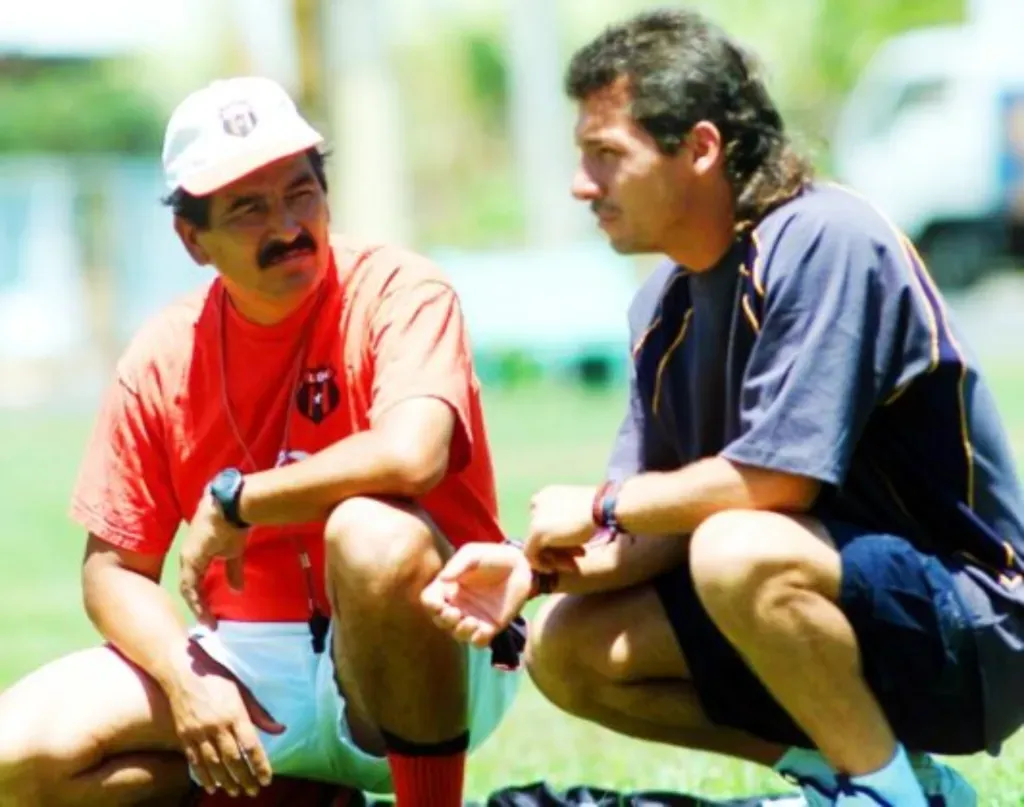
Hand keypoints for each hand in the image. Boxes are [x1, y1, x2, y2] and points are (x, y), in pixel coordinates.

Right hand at [168, 641, 285, 797]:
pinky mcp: (184, 735)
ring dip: (225, 781)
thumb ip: (260, 714)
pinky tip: (213, 786)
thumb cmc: (218, 679)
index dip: (259, 765)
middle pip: (232, 759)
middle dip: (244, 778)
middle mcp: (217, 725)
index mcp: (235, 713)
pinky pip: (195, 761)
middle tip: (252, 791)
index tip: (266, 780)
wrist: (182, 672)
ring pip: (213, 764)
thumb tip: (280, 730)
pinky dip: (204, 776)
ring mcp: (198, 731)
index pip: (251, 746)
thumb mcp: (242, 692)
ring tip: (235, 792)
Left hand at [179, 492, 247, 626]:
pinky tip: (204, 611)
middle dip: (198, 606)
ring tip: (208, 622)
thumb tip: (237, 590)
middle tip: (208, 623)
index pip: (193, 583)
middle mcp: (187, 558)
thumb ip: (232, 571)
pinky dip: (197, 600)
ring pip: (187, 589)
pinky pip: (191, 585)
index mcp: (194, 556)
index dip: (199, 599)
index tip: (210, 617)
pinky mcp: (191, 558)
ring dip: (197, 606)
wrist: (230, 507)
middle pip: (188, 588)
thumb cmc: (231, 524)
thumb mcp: (232, 552)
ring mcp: (187, 558)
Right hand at [421, 543, 533, 647]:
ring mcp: (473, 617)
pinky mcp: (490, 626)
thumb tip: (442, 579)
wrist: (521, 567)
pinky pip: (478, 642)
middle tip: (455, 613)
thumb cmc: (493, 557)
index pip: (430, 601)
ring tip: (472, 621)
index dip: (431, 605)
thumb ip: (458, 564)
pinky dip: (477, 640)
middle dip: (444, 621)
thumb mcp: (473, 554)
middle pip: (440, 621)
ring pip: (458, 634)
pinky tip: (484, 630)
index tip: (439, 605)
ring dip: (461, 631)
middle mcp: (458, 604)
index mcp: (448, 588)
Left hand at [524, 485, 601, 569]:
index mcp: (547, 494)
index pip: (545, 521)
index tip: (576, 547)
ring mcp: (535, 517)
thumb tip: (561, 545)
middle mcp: (537, 503)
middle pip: (541, 533)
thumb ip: (565, 525)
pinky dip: (540, 564)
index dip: (558, 537)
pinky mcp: (536, 531)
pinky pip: (530, 553)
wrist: (602, 507)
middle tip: (577, 557)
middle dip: (558, 549)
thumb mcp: (579, 515)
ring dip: (554, 557)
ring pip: (536, 545)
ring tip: (572, 565)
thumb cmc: (598, 509)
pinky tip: (553, 569)